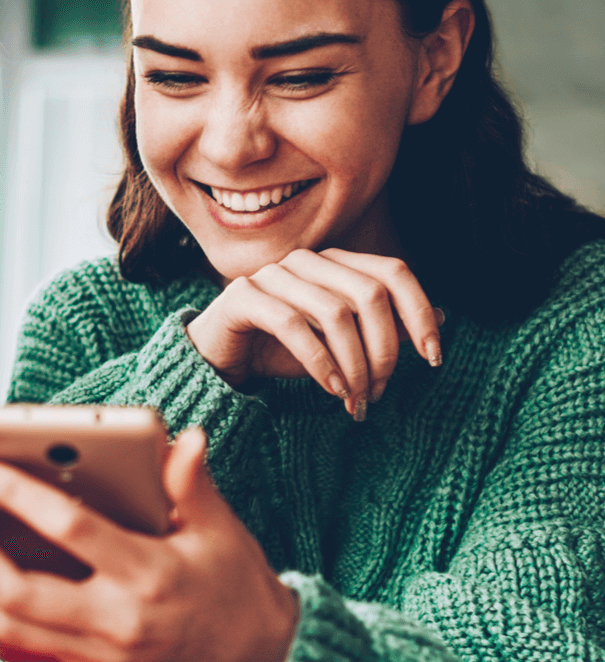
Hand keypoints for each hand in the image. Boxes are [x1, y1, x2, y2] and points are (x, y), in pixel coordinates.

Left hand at [0, 429, 297, 661]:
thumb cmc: (238, 588)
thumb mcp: (221, 531)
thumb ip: (192, 484)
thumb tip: (184, 437)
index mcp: (149, 576)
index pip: (69, 529)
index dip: (18, 494)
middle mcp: (119, 621)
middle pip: (20, 592)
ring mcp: (102, 654)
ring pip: (11, 625)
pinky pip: (26, 643)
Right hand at [186, 248, 443, 418]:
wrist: (220, 359)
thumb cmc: (282, 350)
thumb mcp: (341, 344)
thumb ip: (384, 328)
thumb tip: (442, 317)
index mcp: (335, 263)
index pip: (393, 272)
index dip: (419, 312)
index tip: (433, 358)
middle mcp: (308, 260)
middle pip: (371, 295)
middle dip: (385, 351)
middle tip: (380, 393)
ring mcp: (273, 274)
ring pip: (336, 313)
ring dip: (354, 365)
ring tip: (356, 400)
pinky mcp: (244, 295)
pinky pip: (294, 326)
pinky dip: (321, 363)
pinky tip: (332, 390)